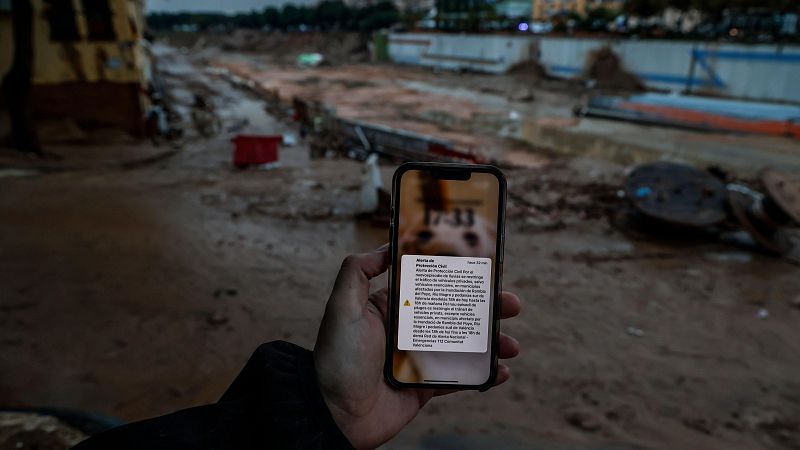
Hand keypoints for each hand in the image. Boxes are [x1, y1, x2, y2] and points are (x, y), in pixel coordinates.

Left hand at [313, 246, 521, 448]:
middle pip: (455, 312)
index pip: (431, 284)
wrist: (333, 414)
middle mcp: (408, 330)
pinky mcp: (426, 386)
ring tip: (512, 344)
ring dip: (491, 342)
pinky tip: (501, 371)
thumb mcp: (342, 307)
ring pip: (464, 345)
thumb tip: (389, 245)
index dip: (459, 276)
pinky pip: (460, 377)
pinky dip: (484, 375)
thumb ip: (358, 270)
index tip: (486, 269)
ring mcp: (419, 358)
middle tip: (512, 304)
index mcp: (391, 307)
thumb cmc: (337, 359)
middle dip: (487, 308)